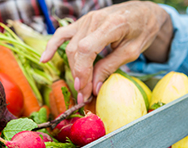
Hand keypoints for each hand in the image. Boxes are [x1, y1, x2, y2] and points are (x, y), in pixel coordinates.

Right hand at [41, 1, 171, 102]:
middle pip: (77, 51)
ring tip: (79, 87)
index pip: (87, 49)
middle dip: (79, 76)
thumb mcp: (132, 51)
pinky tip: (44, 59)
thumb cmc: (142, 30)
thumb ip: (110, 67)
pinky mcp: (81, 22)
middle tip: (85, 96)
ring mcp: (86, 19)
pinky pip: (62, 34)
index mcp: (111, 24)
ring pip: (70, 48)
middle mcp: (94, 19)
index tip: (84, 89)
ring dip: (73, 69)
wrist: (142, 12)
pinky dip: (52, 46)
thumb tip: (94, 88)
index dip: (82, 71)